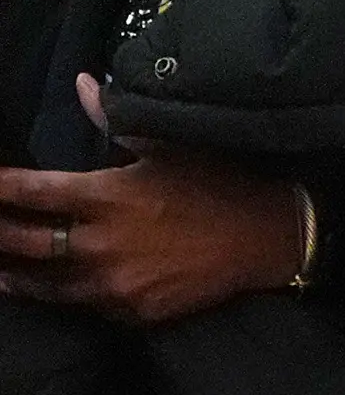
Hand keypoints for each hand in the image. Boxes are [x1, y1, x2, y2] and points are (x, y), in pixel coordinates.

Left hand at [0, 73, 308, 325]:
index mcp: (105, 195)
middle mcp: (103, 243)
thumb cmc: (216, 185)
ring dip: (17, 277)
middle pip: (26, 242)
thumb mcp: (163, 147)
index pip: (29, 192)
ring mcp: (119, 282)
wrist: (268, 238)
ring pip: (48, 284)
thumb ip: (111, 119)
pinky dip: (66, 296)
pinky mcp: (138, 311)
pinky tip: (51, 291)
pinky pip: (88, 305)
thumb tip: (82, 83)